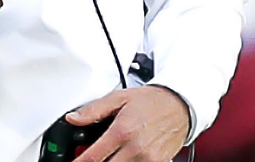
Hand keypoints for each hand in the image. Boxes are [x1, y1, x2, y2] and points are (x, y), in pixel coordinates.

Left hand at [69, 86, 190, 161]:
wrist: (181, 105)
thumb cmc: (152, 101)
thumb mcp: (119, 98)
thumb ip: (93, 110)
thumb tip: (73, 118)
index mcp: (122, 131)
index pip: (93, 157)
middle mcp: (135, 149)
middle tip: (91, 157)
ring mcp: (147, 159)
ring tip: (109, 155)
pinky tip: (122, 157)